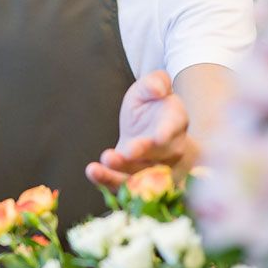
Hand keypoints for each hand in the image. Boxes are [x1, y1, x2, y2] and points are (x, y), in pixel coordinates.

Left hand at [85, 70, 195, 190]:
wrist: (149, 126)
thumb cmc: (151, 104)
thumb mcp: (151, 86)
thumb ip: (156, 82)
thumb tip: (158, 89)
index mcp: (175, 123)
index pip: (172, 131)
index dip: (165, 135)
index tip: (157, 137)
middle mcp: (170, 150)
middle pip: (156, 158)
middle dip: (136, 158)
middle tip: (114, 156)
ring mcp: (155, 168)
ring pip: (139, 177)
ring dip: (117, 175)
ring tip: (95, 169)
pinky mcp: (137, 179)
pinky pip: (124, 185)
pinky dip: (107, 181)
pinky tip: (92, 173)